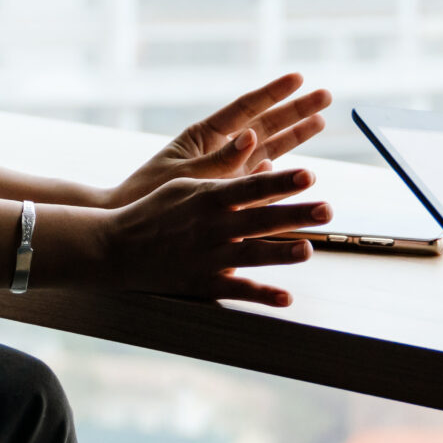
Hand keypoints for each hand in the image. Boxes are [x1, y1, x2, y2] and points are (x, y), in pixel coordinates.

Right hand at [76, 166, 332, 305]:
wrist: (116, 247)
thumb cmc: (154, 209)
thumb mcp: (184, 181)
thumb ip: (221, 167)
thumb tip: (254, 144)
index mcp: (208, 197)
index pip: (252, 186)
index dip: (282, 181)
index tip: (309, 174)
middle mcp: (212, 226)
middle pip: (260, 218)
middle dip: (295, 214)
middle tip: (327, 209)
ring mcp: (208, 257)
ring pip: (252, 255)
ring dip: (282, 253)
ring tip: (309, 250)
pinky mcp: (203, 284)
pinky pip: (237, 291)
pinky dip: (262, 295)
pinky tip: (287, 298)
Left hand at [102, 73, 333, 208]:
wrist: (132, 229)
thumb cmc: (148, 193)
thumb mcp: (185, 174)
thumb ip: (221, 159)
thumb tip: (253, 136)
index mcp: (205, 134)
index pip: (246, 107)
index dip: (273, 92)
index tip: (299, 77)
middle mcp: (221, 149)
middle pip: (265, 124)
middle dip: (295, 110)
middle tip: (326, 95)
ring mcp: (228, 172)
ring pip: (270, 150)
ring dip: (296, 136)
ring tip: (321, 120)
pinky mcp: (232, 195)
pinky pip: (262, 182)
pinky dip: (280, 175)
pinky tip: (299, 169)